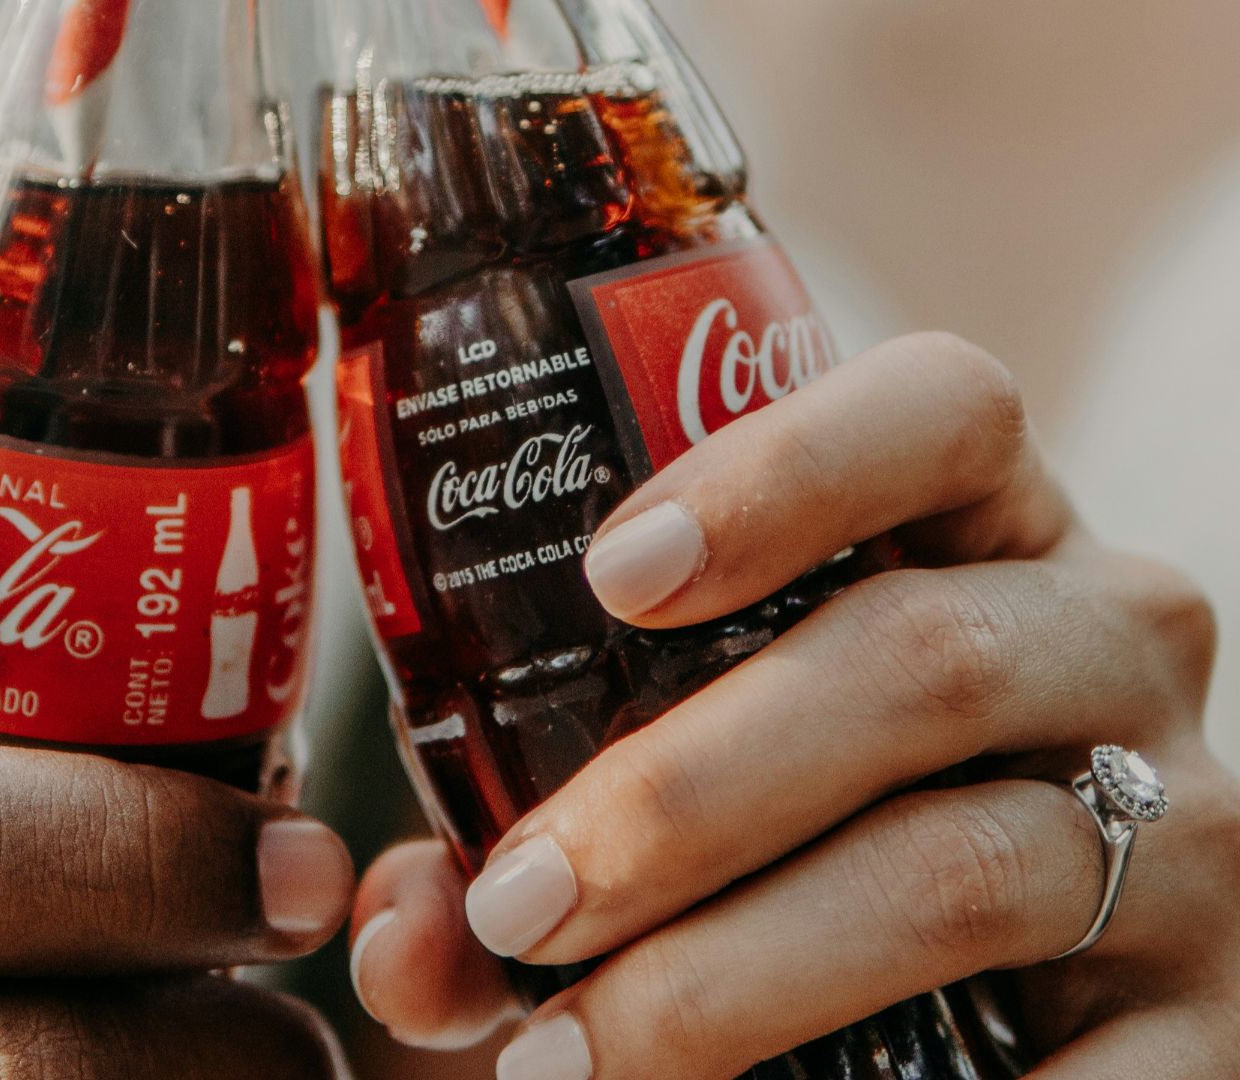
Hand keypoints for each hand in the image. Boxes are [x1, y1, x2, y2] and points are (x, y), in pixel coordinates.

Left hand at [347, 334, 1239, 1077]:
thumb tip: (401, 936)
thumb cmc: (818, 837)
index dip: (783, 468)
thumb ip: (534, 837)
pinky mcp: (1207, 1028)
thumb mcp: (700, 788)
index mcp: (987, 537)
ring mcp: (1183, 836)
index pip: (946, 412)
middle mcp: (1113, 648)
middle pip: (919, 661)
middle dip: (682, 794)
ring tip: (561, 1061)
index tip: (611, 573)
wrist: (1048, 996)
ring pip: (956, 874)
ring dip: (729, 976)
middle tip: (515, 902)